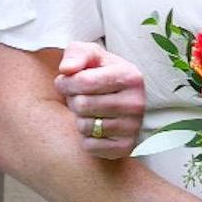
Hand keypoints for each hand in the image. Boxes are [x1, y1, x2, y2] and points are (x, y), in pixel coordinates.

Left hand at [55, 41, 147, 160]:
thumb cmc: (100, 73)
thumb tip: (66, 69)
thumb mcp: (91, 55)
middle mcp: (136, 103)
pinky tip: (95, 127)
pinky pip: (89, 146)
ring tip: (89, 110)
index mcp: (130, 76)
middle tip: (80, 97)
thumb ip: (76, 53)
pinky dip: (86, 138)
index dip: (66, 82)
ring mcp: (133, 127)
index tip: (65, 81)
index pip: (84, 81)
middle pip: (82, 105)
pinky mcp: (125, 147)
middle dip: (73, 100)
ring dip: (79, 119)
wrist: (120, 99)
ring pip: (84, 127)